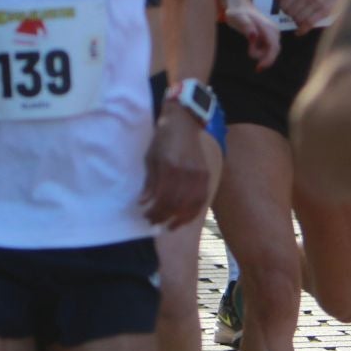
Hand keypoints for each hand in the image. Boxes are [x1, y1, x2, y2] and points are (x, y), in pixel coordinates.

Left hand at [142, 104, 208, 228]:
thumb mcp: (150, 158)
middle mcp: (186, 173)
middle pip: (176, 204)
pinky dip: (193, 212)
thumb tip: (144, 202)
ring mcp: (199, 175)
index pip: (162, 198)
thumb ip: (149, 182)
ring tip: (169, 226)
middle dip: (163, 217)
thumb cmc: (163, 139)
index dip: (153, 211)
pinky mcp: (206, 175)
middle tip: (153, 223)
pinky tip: (184, 218)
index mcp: (169, 167)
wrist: (184, 123)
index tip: (145, 216)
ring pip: (191, 206)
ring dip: (179, 219)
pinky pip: (202, 200)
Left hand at [222, 0, 281, 69]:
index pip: (274, 47)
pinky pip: (267, 49)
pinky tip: (252, 44)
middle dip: (262, 57)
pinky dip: (259, 50)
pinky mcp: (270, 37)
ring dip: (260, 53)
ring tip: (249, 44)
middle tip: (249, 52)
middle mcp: (274, 31)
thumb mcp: (238, 18)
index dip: (268, 59)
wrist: (240, 6)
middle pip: (274, 51)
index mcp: (268, 27)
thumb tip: (254, 36)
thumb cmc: (238, 12)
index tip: (259, 67)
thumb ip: (246, 26)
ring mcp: (273, 34)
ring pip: (270, 51)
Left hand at [273, 0, 345, 35]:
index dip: (284, 10)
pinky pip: (308, 23)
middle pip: (291, 12)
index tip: (288, 11)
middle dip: (291, 16)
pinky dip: (302, 30)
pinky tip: (300, 32)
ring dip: (297, 23)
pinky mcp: (323, 11)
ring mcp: (315, 3)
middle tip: (295, 17)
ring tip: (300, 22)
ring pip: (298, 18)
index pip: (284, 3)